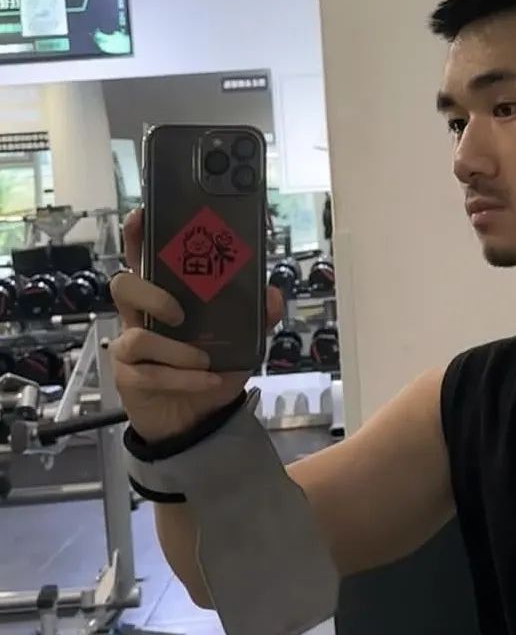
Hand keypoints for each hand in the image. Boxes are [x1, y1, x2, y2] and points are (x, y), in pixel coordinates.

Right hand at [110, 209, 281, 442]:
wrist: (200, 418)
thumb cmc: (213, 367)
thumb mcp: (243, 340)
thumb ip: (258, 317)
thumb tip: (272, 295)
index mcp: (165, 296)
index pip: (144, 260)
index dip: (138, 238)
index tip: (142, 216)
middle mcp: (142, 317)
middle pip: (123, 286)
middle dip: (151, 294)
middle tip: (180, 312)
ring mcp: (131, 347)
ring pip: (135, 335)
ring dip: (176, 350)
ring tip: (204, 359)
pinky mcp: (129, 378)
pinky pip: (148, 373)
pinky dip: (183, 377)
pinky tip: (207, 379)